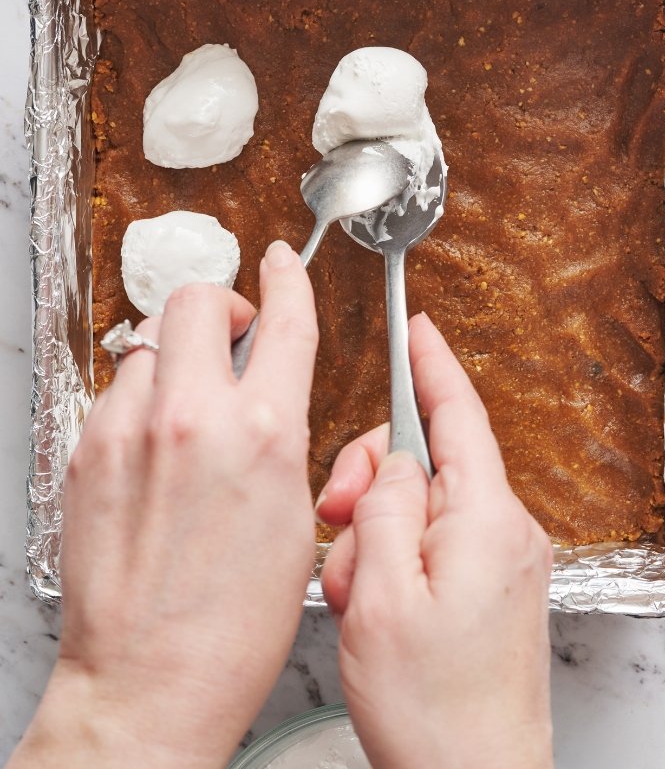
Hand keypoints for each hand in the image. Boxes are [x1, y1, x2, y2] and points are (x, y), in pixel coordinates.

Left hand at [11, 241, 319, 768]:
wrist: (152, 680)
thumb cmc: (233, 625)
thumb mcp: (299, 518)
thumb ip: (284, 439)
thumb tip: (273, 400)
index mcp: (263, 432)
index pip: (283, 320)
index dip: (288, 280)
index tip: (283, 263)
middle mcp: (190, 419)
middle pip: (196, 302)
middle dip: (222, 304)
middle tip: (236, 332)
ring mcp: (127, 435)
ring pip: (149, 346)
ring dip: (176, 357)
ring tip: (192, 404)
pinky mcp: (87, 458)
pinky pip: (116, 396)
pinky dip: (141, 402)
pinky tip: (158, 449)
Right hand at [315, 314, 552, 768]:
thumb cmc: (434, 707)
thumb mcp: (381, 594)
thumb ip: (382, 508)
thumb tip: (391, 458)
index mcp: (486, 518)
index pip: (458, 416)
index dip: (433, 367)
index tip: (419, 328)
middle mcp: (507, 532)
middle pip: (429, 465)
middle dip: (372, 488)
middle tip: (338, 535)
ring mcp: (507, 565)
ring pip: (423, 513)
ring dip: (378, 544)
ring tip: (363, 602)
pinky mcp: (498, 594)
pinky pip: (438, 552)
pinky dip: (398, 570)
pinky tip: (379, 615)